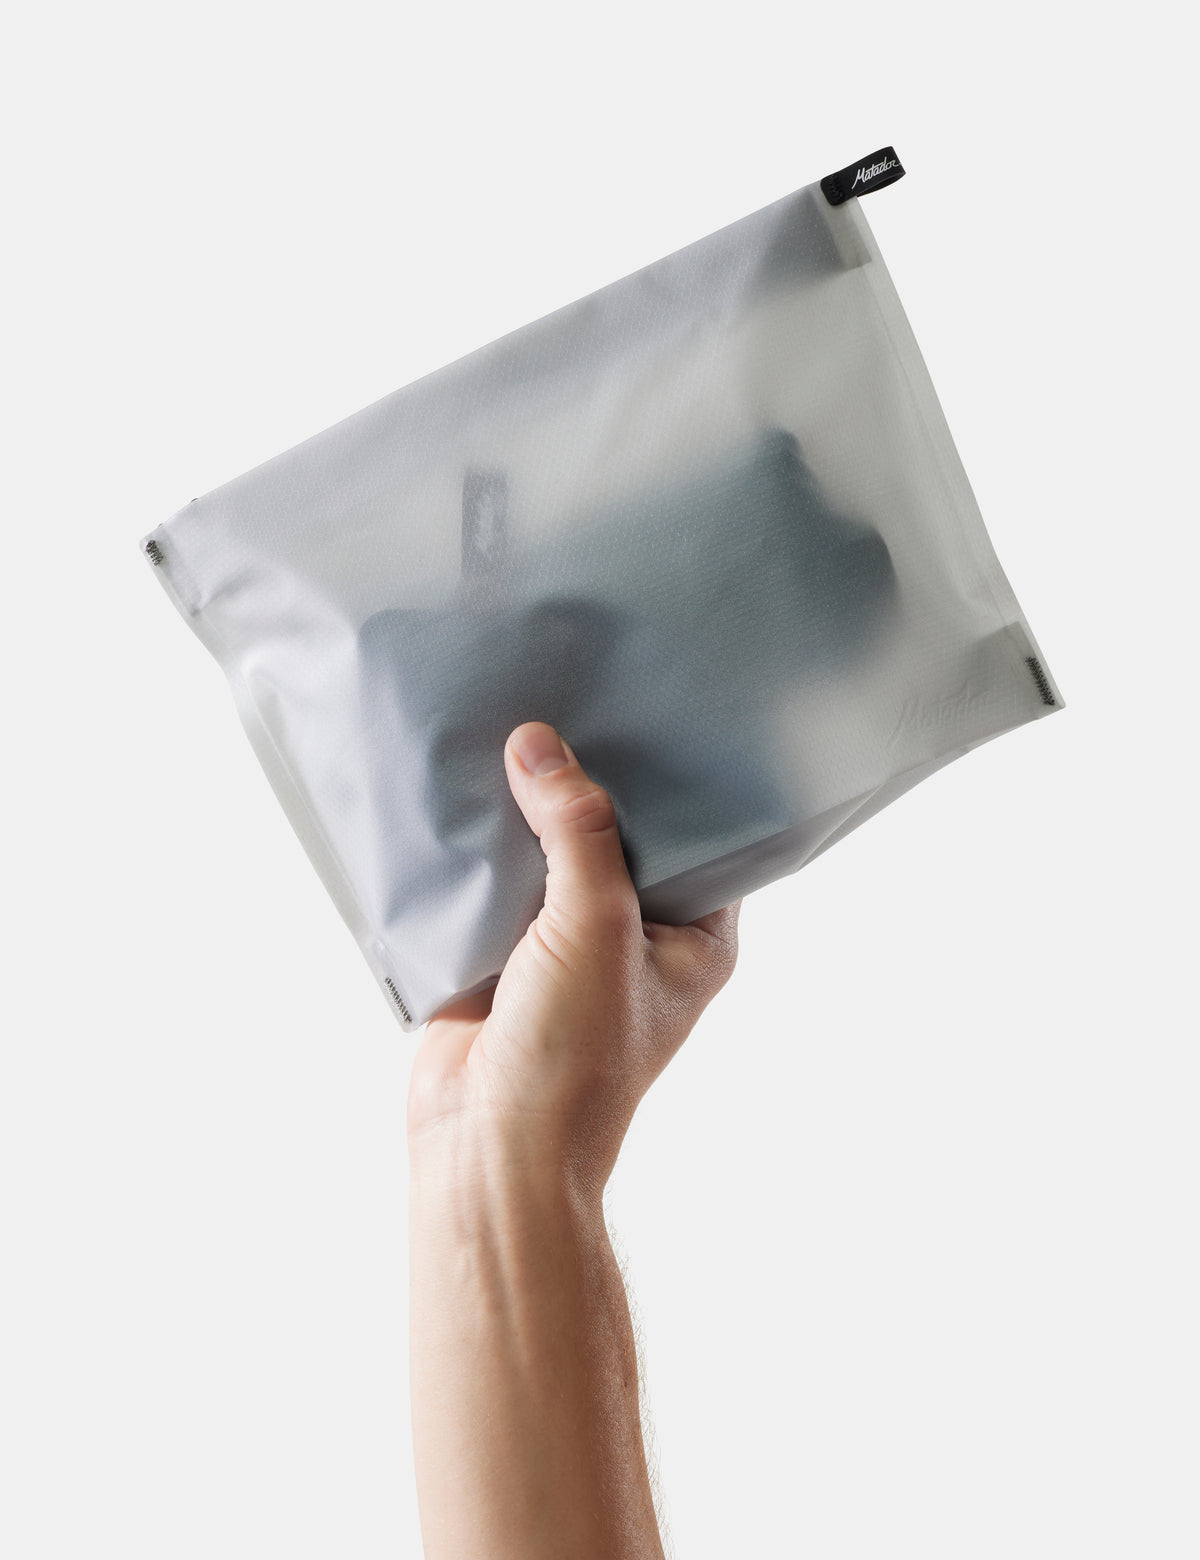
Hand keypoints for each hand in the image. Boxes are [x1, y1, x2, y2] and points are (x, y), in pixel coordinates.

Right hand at [406, 721, 740, 1199]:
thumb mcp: (594, 924)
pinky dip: (480, 847)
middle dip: (589, 787)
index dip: (675, 782)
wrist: (486, 1146)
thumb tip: (540, 745)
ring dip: (528, 813)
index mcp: (694, 937)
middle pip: (615, 839)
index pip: (698, 839)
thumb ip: (576, 830)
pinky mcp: (505, 955)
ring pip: (551, 857)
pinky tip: (464, 788)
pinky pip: (496, 883)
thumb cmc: (573, 1058)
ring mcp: (568, 947)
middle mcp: (636, 937)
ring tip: (515, 725)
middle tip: (573, 700)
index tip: (650, 712)